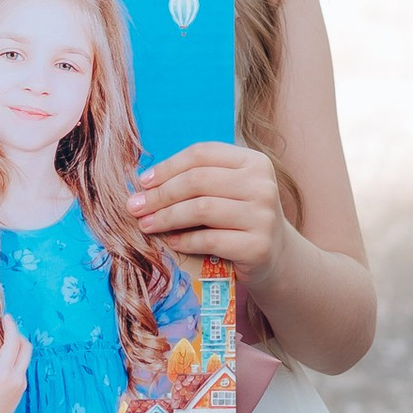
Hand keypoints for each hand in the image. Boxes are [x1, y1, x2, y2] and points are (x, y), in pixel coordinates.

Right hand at [0, 317, 32, 412]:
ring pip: (25, 357)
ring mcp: (22, 384)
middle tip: (4, 329)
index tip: (5, 317)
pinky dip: (15, 358)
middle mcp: (17, 378)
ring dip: (16, 346)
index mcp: (3, 374)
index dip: (10, 326)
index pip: (13, 342)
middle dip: (17, 334)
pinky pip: (21, 367)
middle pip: (26, 347)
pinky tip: (0, 361)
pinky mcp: (22, 388)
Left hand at [131, 141, 285, 282]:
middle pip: (198, 180)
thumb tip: (145, 183)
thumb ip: (198, 180)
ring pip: (201, 209)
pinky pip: (209, 239)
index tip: (142, 182)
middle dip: (160, 194)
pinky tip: (171, 242)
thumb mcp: (229, 191)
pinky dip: (184, 240)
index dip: (168, 166)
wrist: (277, 258)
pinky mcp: (258, 246)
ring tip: (145, 224)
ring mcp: (263, 216)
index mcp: (254, 162)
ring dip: (166, 217)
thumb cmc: (241, 219)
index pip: (202, 154)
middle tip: (135, 206)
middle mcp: (263, 185)